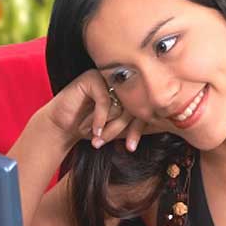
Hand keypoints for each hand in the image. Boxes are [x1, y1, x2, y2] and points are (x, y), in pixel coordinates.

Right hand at [42, 69, 160, 151]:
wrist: (63, 126)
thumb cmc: (91, 128)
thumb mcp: (116, 129)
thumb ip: (134, 125)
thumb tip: (162, 127)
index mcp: (129, 92)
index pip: (141, 110)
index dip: (136, 130)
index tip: (130, 147)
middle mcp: (120, 83)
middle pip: (132, 108)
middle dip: (117, 130)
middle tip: (102, 142)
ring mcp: (107, 78)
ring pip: (119, 105)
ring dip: (106, 125)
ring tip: (95, 135)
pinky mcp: (92, 78)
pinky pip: (105, 101)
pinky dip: (99, 118)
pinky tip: (93, 129)